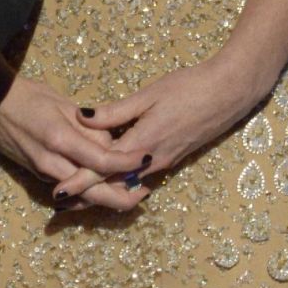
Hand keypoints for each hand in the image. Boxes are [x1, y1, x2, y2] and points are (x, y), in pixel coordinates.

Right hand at [0, 70, 145, 212]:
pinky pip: (68, 188)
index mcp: (60, 139)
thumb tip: (112, 145)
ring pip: (80, 194)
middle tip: (143, 196)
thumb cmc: (28, 96)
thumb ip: (89, 128)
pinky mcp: (38, 174)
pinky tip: (104, 187)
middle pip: (92, 191)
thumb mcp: (62, 103)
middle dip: (121, 198)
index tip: (147, 158)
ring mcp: (43, 172)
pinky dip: (88, 191)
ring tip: (132, 193)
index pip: (101, 159)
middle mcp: (52, 162)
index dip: (127, 162)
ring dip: (106, 197)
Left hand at [57, 54, 259, 206]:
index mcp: (143, 144)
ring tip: (78, 191)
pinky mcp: (172, 159)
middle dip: (88, 193)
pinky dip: (122, 180)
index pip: (104, 169)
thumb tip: (81, 117)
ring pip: (128, 183)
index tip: (59, 193)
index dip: (80, 181)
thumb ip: (114, 112)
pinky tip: (109, 174)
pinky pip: (141, 177)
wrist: (229, 92)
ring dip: (104, 189)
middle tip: (60, 200)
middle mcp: (153, 161)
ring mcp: (164, 163)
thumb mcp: (147, 95)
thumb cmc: (188, 88)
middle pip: (114, 184)